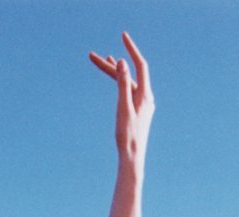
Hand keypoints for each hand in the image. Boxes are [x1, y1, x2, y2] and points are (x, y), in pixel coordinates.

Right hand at [88, 32, 153, 164]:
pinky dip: (120, 82)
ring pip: (127, 82)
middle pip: (129, 73)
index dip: (131, 49)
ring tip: (99, 60)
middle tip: (92, 55)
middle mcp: (146, 98)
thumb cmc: (128, 136)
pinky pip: (128, 90)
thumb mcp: (123, 108)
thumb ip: (123, 84)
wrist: (133, 158)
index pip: (140, 65)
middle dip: (111, 64)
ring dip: (113, 72)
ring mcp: (142, 104)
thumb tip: (122, 62)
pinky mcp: (137, 111)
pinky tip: (114, 76)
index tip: (122, 35)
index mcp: (145, 96)